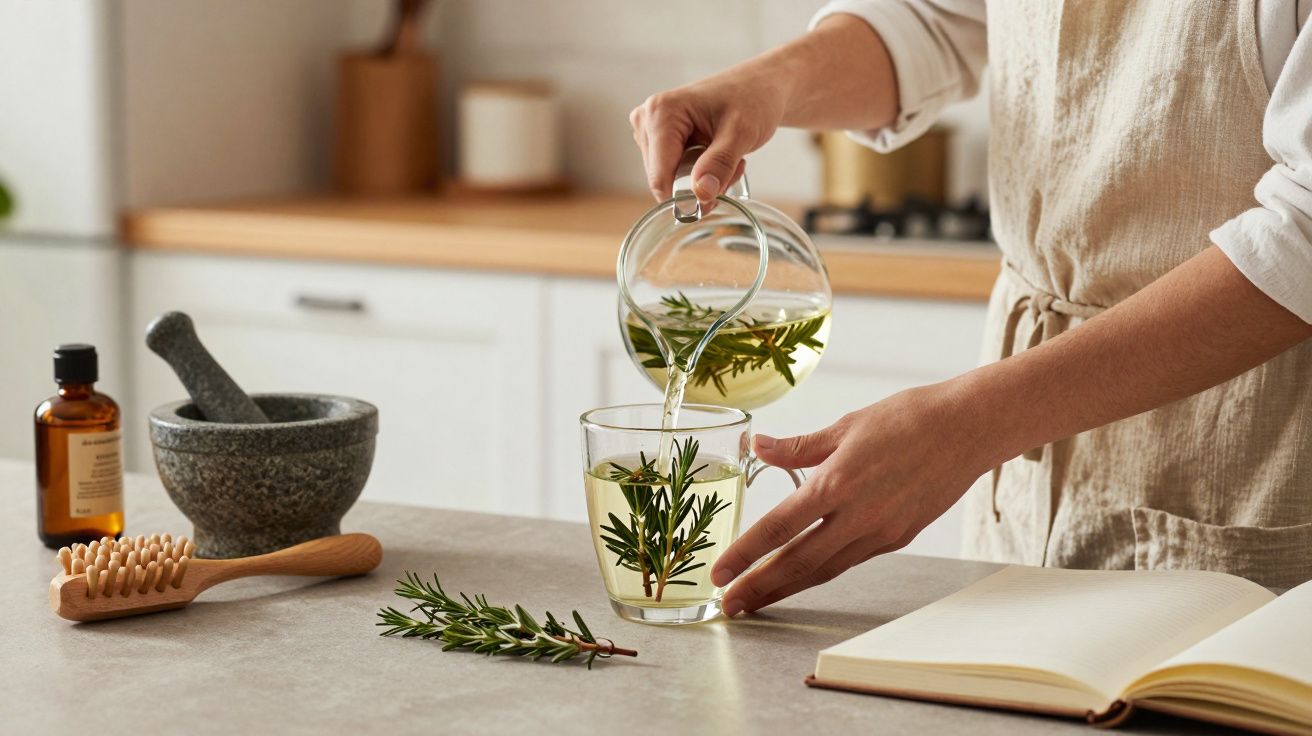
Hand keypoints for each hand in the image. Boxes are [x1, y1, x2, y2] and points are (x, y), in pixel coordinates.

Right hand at [629, 67, 786, 207]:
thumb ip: (720, 163)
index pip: (659, 176)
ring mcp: (650, 129)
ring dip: (702, 179)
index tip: (717, 197)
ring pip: (670, 179)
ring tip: (728, 156)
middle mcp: (647, 120)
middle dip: (699, 184)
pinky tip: (717, 155)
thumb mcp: (741, 132)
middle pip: (664, 180)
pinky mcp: (658, 138)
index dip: (686, 197)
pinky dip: (699, 173)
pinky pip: (673, 172)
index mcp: (661, 113)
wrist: (759, 86)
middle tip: (733, 166)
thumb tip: (701, 194)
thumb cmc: (752, 98)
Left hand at [711, 384, 993, 615]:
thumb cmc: (907, 418)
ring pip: (825, 570)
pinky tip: (802, 575)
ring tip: (757, 601)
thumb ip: (798, 447)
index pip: (779, 527)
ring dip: (787, 587)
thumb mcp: (846, 425)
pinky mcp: (899, 538)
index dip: (745, 554)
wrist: (968, 429)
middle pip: (798, 563)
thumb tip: (758, 447)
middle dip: (760, 587)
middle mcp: (858, 515)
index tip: (719, 574)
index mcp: (837, 482)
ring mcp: (881, 532)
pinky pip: (851, 559)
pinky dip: (822, 571)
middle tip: (728, 605)